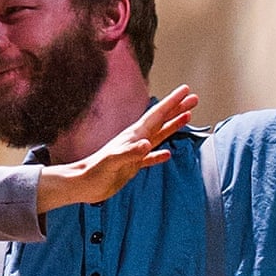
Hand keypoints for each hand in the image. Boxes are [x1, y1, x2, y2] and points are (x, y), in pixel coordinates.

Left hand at [35, 85, 198, 212]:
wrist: (81, 184)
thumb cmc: (94, 172)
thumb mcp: (113, 161)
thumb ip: (130, 152)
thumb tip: (148, 144)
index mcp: (134, 135)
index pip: (157, 115)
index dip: (172, 102)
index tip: (186, 90)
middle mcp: (135, 141)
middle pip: (161, 121)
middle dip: (178, 109)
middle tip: (195, 98)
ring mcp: (134, 153)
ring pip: (159, 136)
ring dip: (173, 126)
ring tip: (188, 116)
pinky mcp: (131, 167)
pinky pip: (150, 158)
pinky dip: (159, 155)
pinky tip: (167, 155)